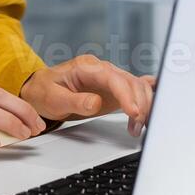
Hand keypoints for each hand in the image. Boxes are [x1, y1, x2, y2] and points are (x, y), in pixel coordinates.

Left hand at [20, 55, 156, 135]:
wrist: (41, 90)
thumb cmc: (45, 91)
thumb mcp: (53, 98)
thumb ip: (75, 101)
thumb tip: (96, 103)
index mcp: (87, 67)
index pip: (114, 78)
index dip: (127, 94)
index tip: (134, 112)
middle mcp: (102, 69)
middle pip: (131, 81)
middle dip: (139, 104)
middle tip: (137, 126)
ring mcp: (110, 78)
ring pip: (137, 86)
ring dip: (142, 105)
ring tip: (137, 127)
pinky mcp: (114, 89)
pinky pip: (135, 88)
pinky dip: (146, 97)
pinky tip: (153, 105)